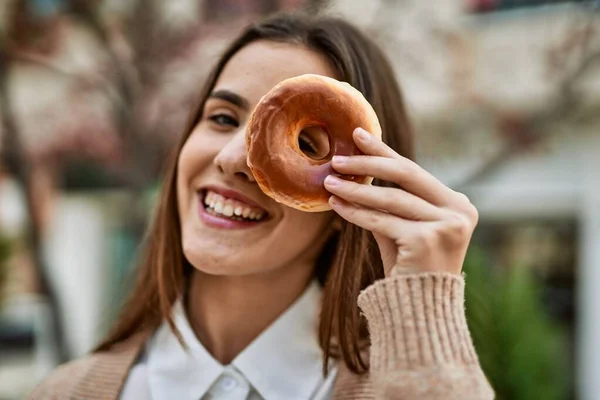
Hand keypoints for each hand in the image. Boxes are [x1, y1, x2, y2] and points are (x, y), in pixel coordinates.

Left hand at [323, 128, 477, 276]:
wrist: (420, 311)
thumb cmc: (409, 269)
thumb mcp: (403, 229)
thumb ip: (388, 202)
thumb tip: (355, 171)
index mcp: (458, 204)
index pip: (414, 171)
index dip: (384, 151)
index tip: (358, 134)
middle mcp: (459, 211)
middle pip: (405, 175)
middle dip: (368, 163)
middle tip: (337, 158)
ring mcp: (447, 225)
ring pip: (390, 198)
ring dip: (355, 190)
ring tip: (329, 182)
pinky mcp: (427, 240)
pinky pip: (381, 221)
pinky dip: (356, 213)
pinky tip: (337, 206)